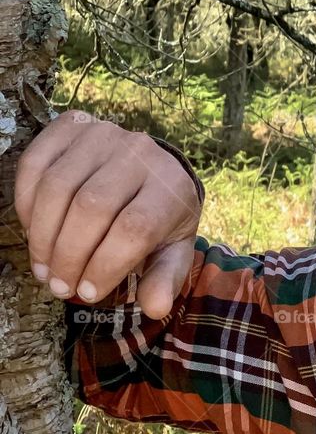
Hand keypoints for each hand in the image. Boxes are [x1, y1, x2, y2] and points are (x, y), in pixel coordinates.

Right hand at [15, 111, 202, 318]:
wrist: (154, 168)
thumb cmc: (161, 217)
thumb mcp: (172, 248)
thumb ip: (165, 277)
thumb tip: (156, 307)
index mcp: (170, 187)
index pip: (133, 228)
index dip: (105, 265)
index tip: (88, 292)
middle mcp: (138, 153)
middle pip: (91, 208)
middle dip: (69, 255)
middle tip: (59, 286)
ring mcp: (103, 135)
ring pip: (58, 187)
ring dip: (42, 235)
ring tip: (44, 268)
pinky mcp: (71, 126)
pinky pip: (34, 163)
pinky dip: (25, 202)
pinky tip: (32, 231)